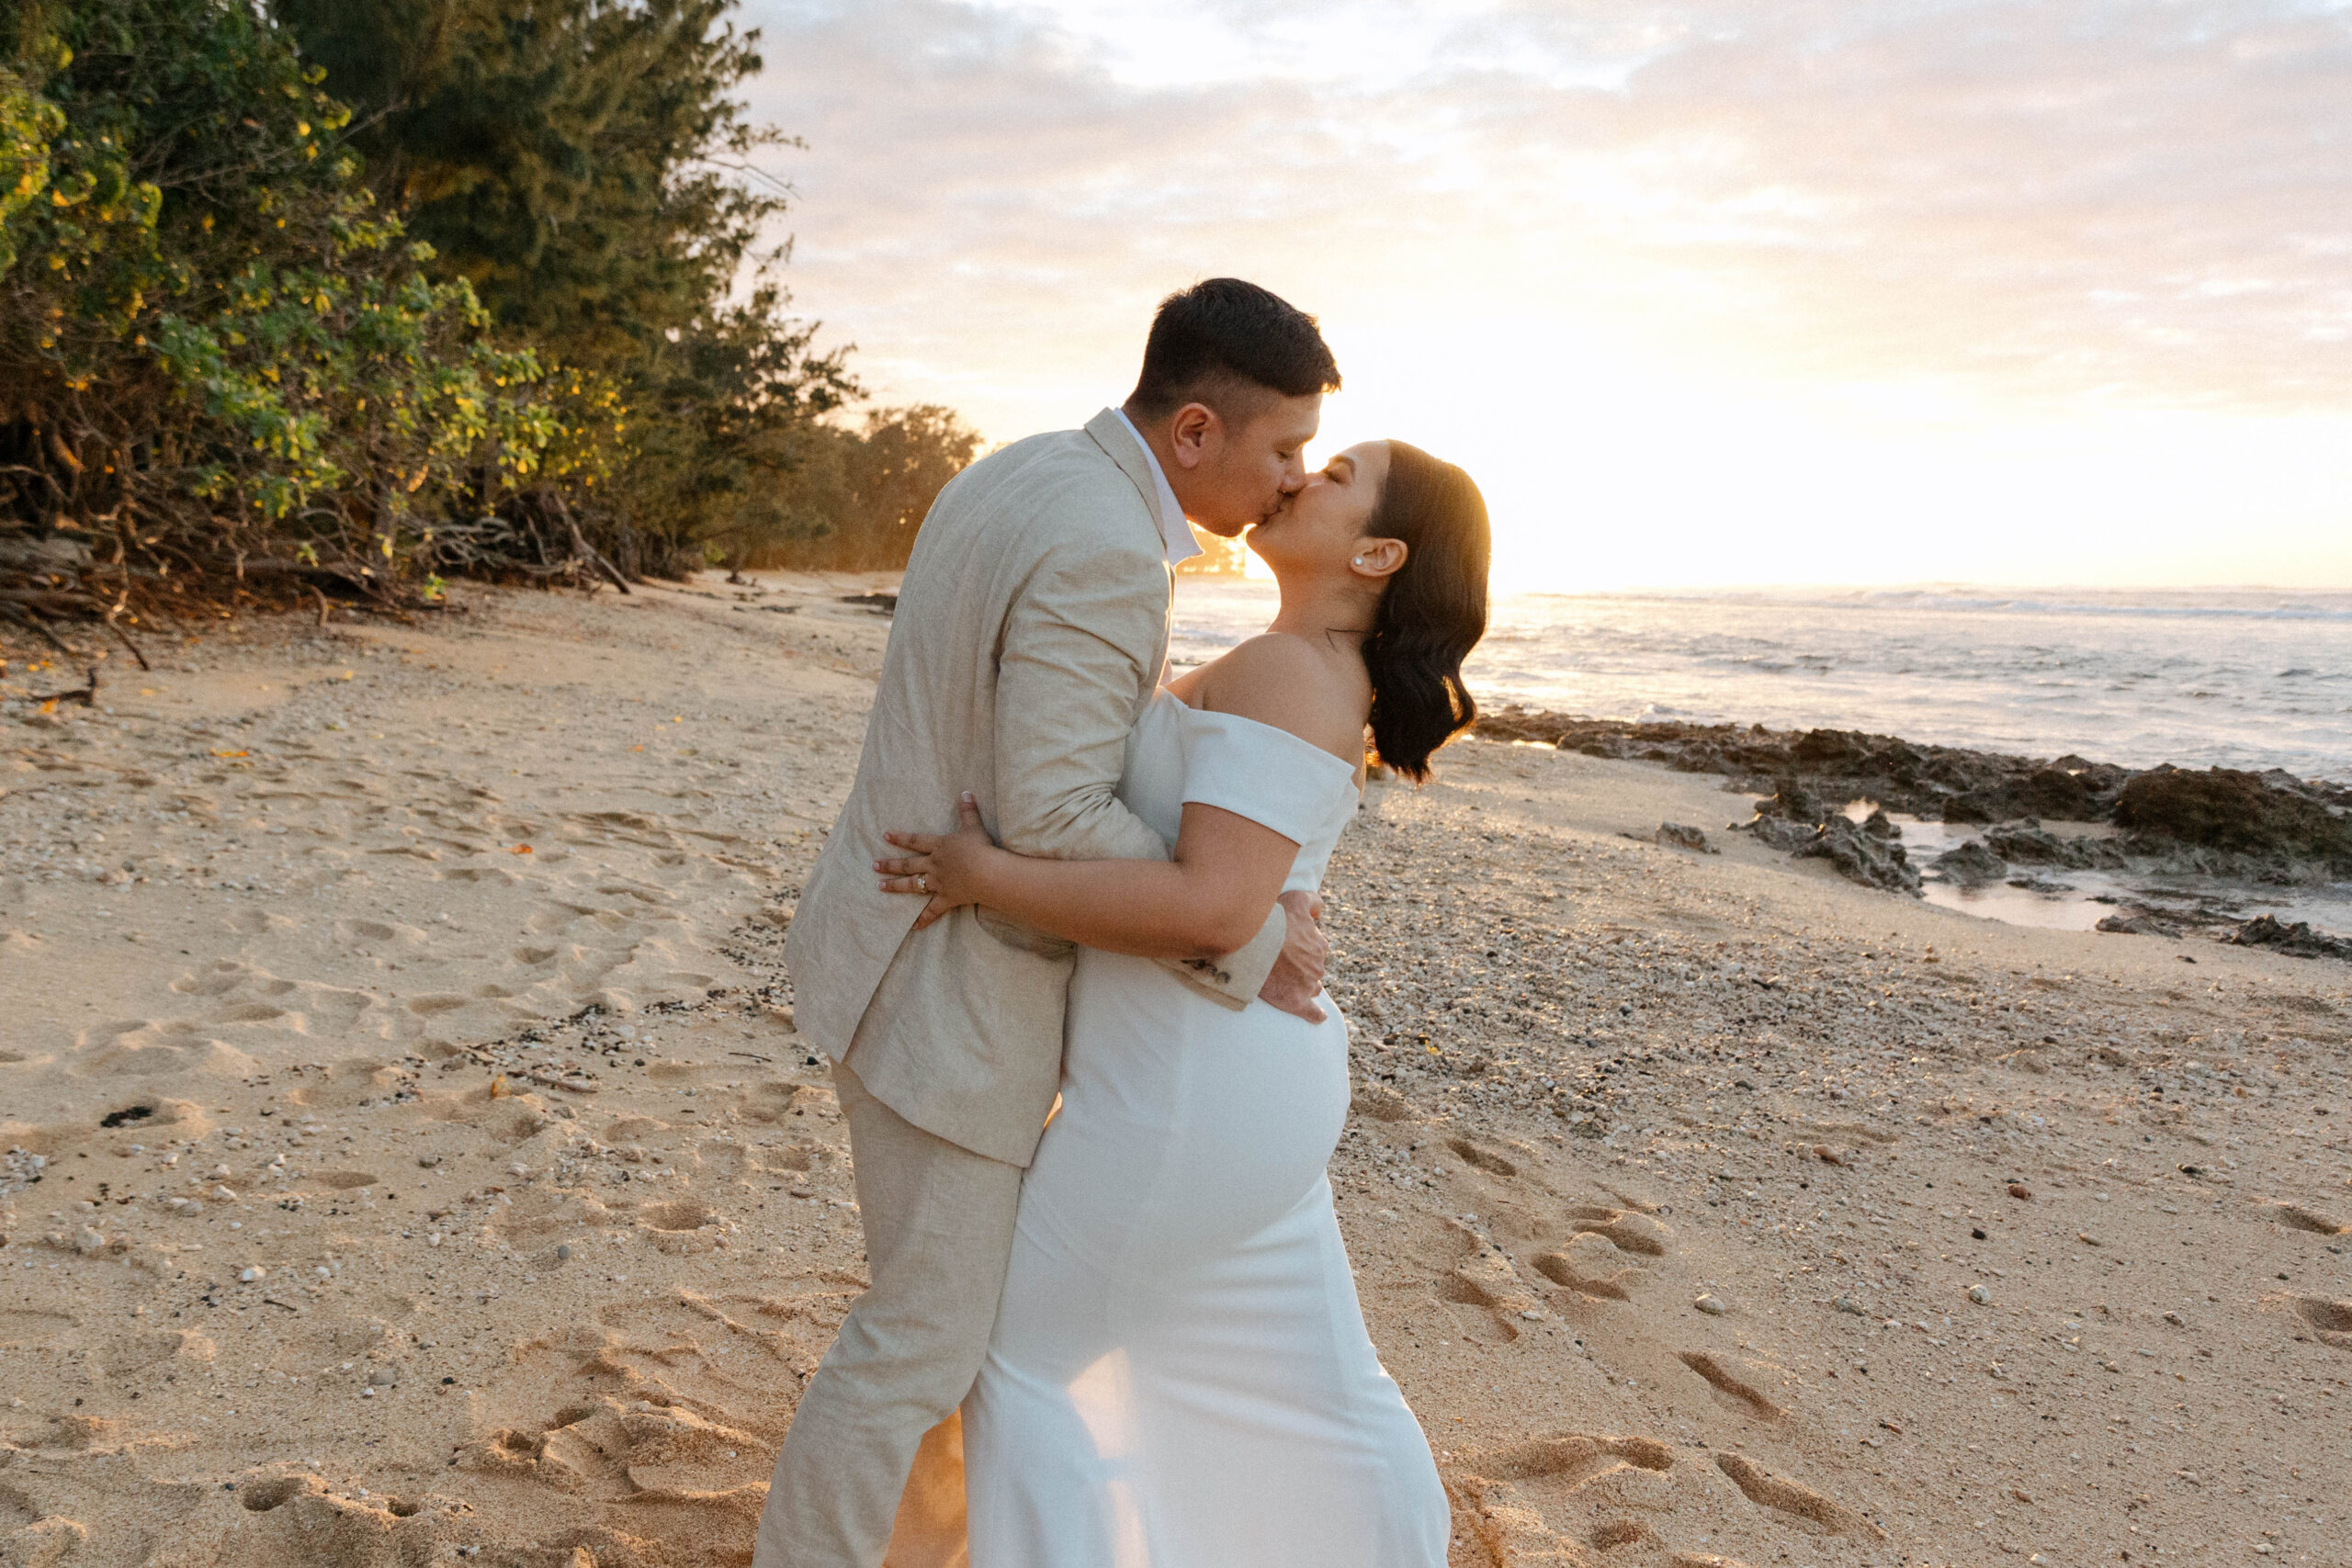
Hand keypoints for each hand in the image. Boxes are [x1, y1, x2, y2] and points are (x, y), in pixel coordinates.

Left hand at [877, 792, 999, 929]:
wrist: (986, 872)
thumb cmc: (980, 848)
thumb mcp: (974, 826)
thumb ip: (968, 810)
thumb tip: (965, 792)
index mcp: (939, 847)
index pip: (915, 841)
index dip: (899, 838)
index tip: (884, 836)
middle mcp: (934, 865)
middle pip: (908, 864)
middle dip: (890, 865)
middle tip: (873, 866)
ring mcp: (939, 883)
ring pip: (913, 885)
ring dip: (895, 886)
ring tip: (880, 887)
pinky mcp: (947, 898)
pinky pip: (933, 911)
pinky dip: (924, 919)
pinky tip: (914, 927)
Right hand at [1257, 889, 1328, 1023]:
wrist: (1252, 945)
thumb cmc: (1273, 921)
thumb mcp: (1295, 899)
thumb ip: (1312, 901)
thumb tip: (1320, 910)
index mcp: (1319, 944)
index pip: (1316, 947)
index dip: (1301, 945)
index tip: (1287, 945)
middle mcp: (1317, 965)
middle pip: (1313, 967)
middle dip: (1302, 965)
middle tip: (1280, 962)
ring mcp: (1308, 985)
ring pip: (1312, 986)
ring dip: (1304, 984)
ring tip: (1285, 981)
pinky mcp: (1296, 1002)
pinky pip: (1312, 1012)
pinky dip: (1316, 1014)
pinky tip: (1319, 1015)